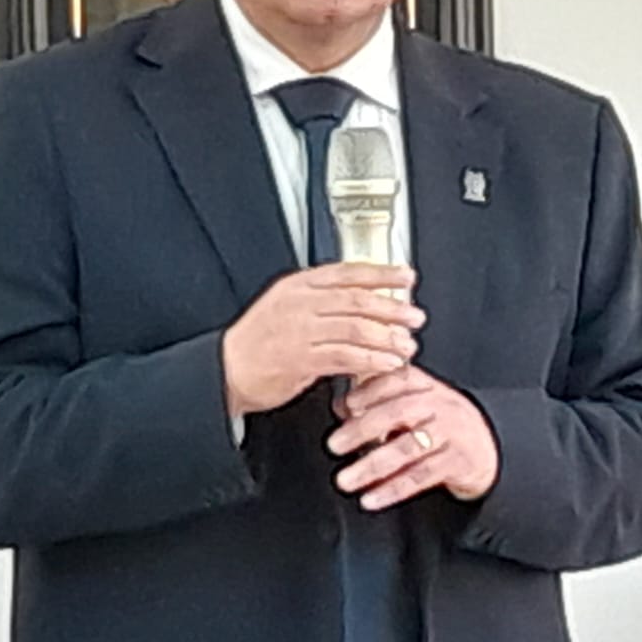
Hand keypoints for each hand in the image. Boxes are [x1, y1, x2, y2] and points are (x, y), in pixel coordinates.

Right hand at [222, 264, 422, 416]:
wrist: (226, 369)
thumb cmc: (257, 341)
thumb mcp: (285, 305)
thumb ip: (320, 299)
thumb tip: (362, 297)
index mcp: (299, 285)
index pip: (348, 272)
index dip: (381, 273)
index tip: (405, 276)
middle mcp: (301, 303)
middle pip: (357, 299)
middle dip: (391, 307)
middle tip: (415, 315)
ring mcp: (300, 331)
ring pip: (355, 327)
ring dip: (386, 336)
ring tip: (407, 344)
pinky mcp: (301, 359)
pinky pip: (345, 356)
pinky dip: (370, 360)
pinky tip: (386, 363)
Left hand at [326, 365, 498, 509]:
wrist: (486, 448)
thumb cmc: (439, 424)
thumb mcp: (413, 405)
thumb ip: (378, 402)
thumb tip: (339, 406)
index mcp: (425, 386)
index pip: (395, 380)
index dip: (368, 391)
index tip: (345, 406)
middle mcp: (439, 405)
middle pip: (398, 412)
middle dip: (362, 428)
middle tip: (334, 445)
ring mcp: (451, 433)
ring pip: (407, 448)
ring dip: (371, 466)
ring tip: (345, 480)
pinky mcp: (458, 462)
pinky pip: (420, 477)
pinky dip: (392, 490)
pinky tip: (370, 499)